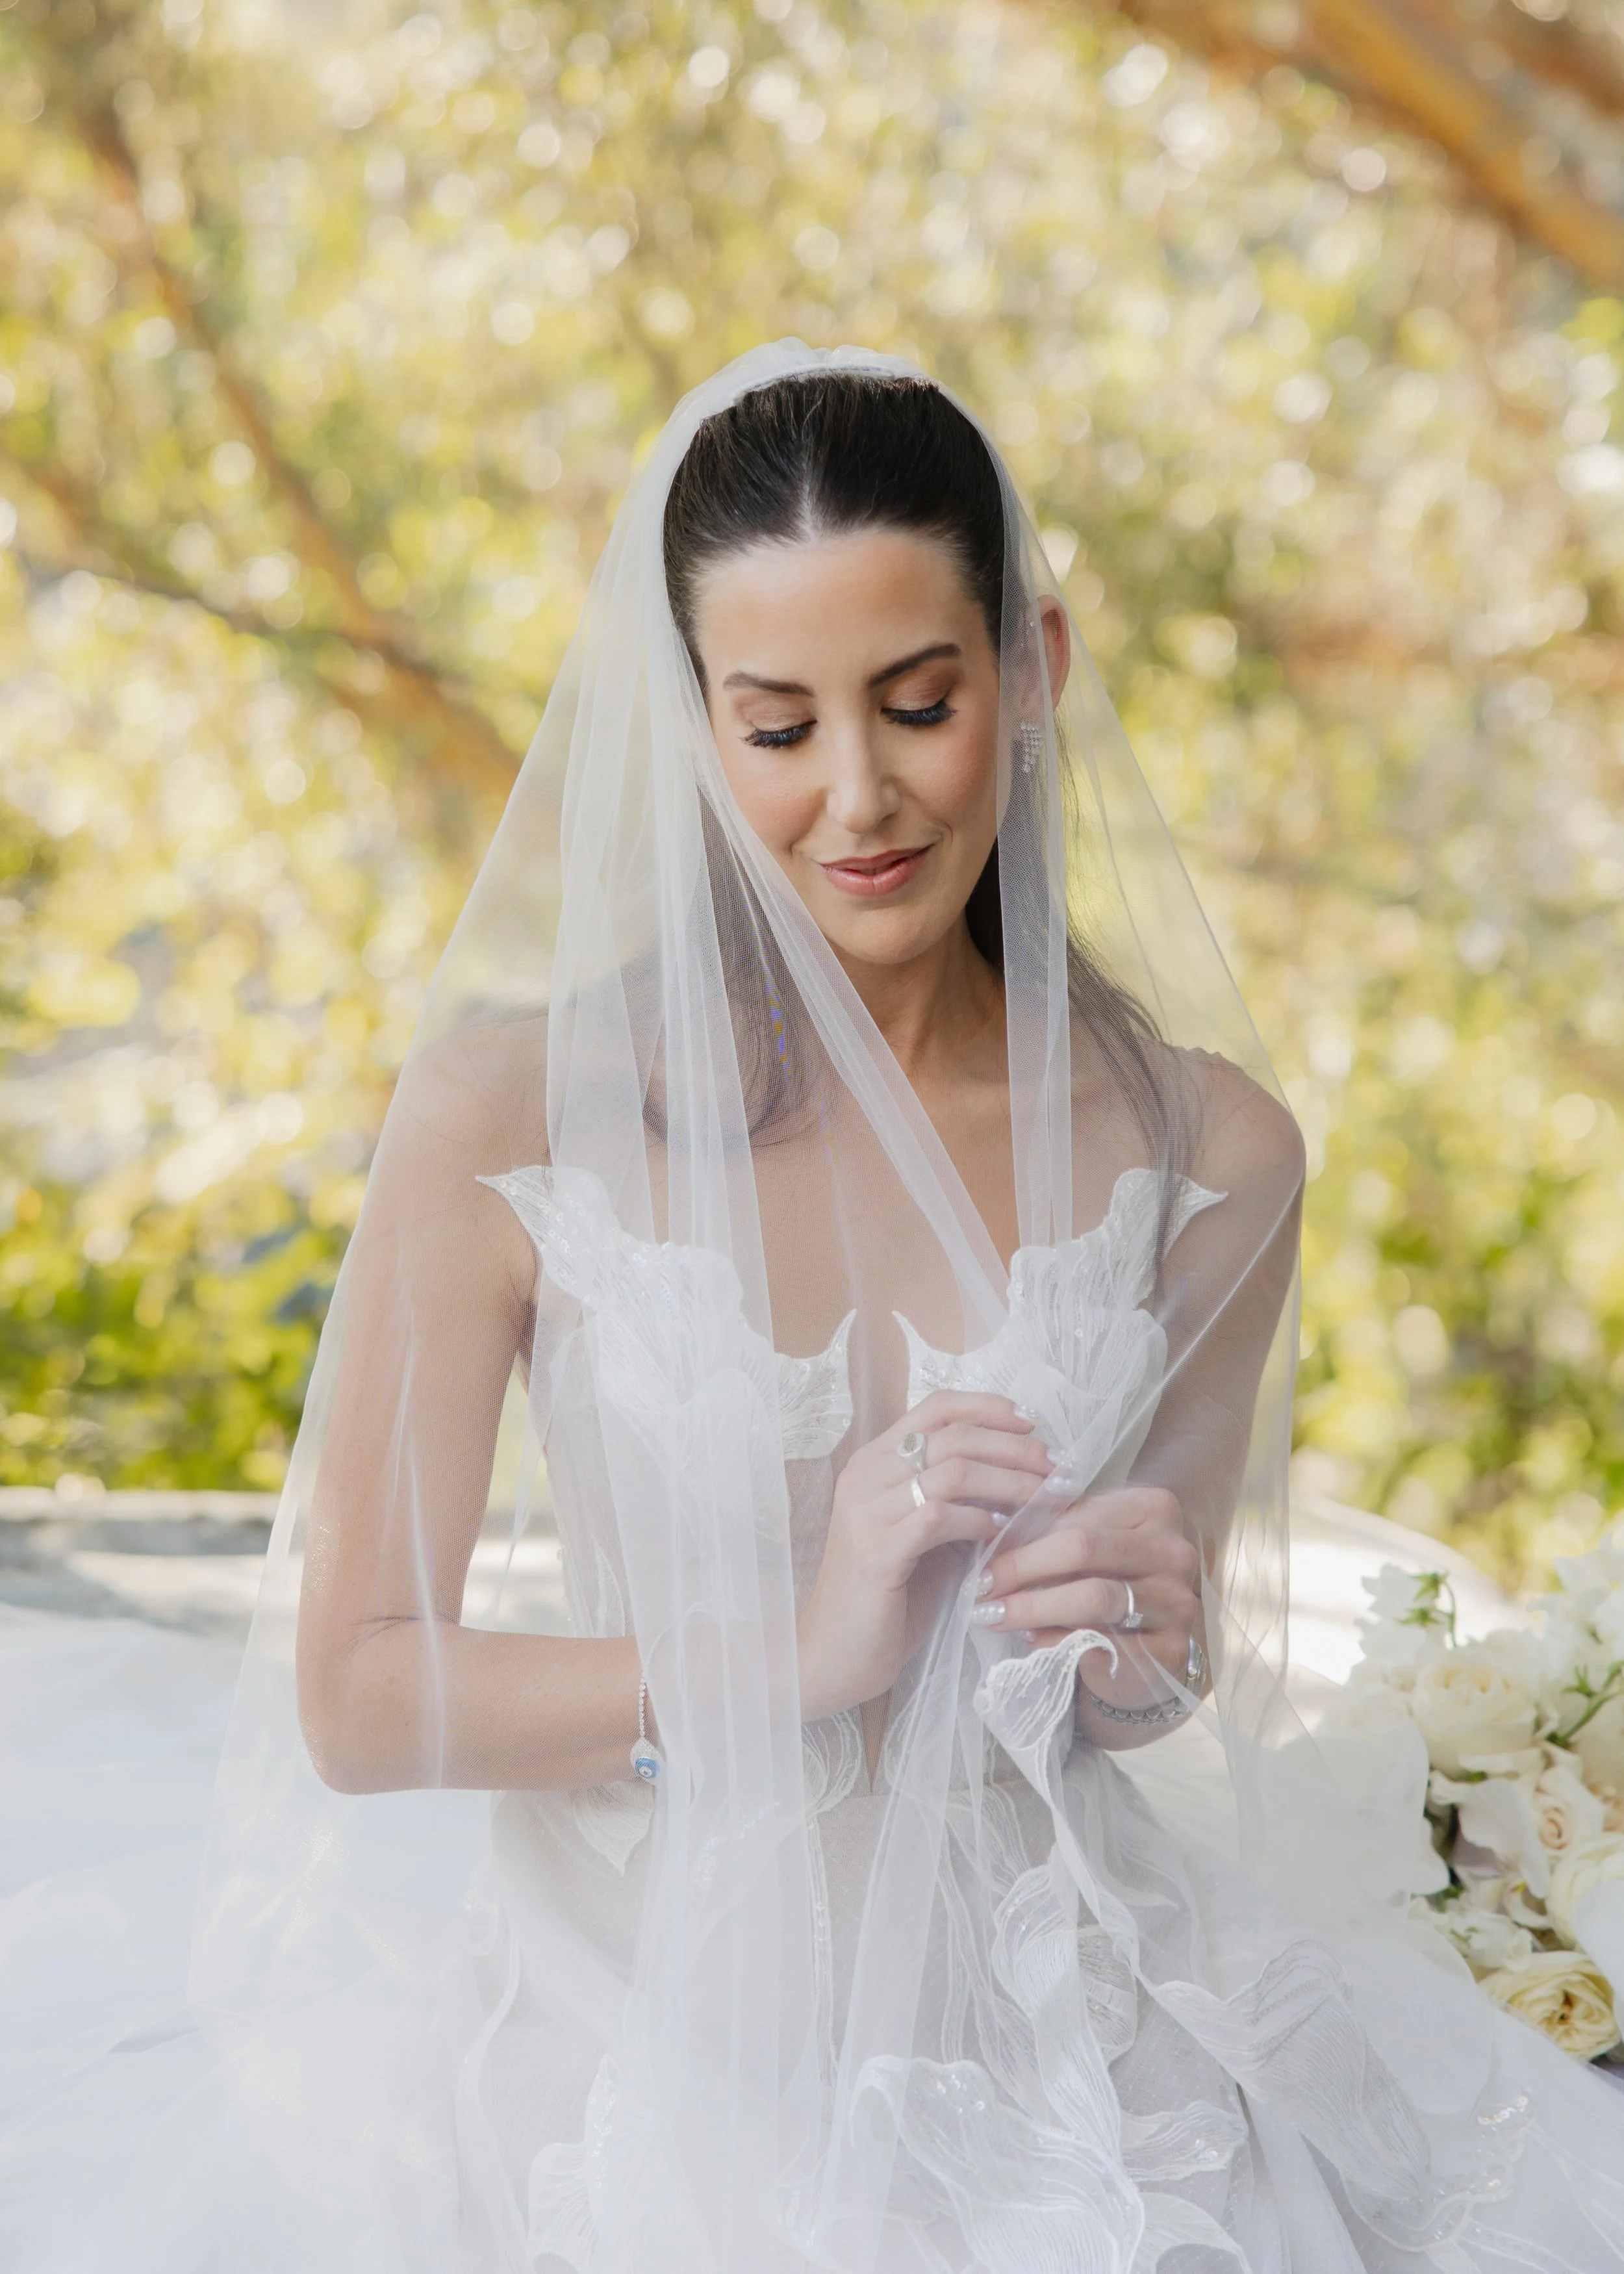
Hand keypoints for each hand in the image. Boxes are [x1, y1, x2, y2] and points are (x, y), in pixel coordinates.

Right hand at [797, 1392, 1053, 1722]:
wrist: (834, 1654)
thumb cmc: (887, 1597)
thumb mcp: (924, 1535)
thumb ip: (958, 1500)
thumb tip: (1023, 1477)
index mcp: (874, 1462)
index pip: (935, 1407)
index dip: (989, 1408)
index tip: (1033, 1424)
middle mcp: (865, 1475)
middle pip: (953, 1436)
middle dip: (1015, 1448)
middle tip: (1055, 1467)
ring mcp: (866, 1511)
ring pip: (953, 1471)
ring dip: (1009, 1481)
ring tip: (1043, 1497)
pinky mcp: (876, 1550)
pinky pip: (939, 1517)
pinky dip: (979, 1519)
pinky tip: (1002, 1531)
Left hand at [971, 1486, 1199, 1712]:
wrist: (1146, 1653)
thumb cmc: (1107, 1584)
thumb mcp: (1088, 1546)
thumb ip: (1055, 1529)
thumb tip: (993, 1525)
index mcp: (1156, 1507)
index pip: (1080, 1511)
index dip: (1026, 1530)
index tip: (984, 1548)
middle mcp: (1175, 1550)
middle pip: (1085, 1547)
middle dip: (1022, 1566)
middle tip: (981, 1585)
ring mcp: (1178, 1601)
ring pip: (1093, 1596)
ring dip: (1031, 1606)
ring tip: (993, 1613)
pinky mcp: (1171, 1650)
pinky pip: (1102, 1641)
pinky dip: (1055, 1640)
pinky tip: (1027, 1639)